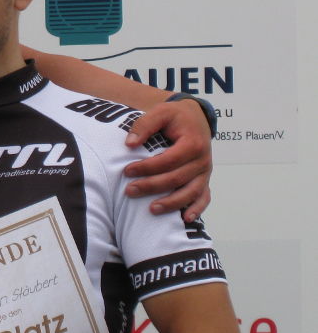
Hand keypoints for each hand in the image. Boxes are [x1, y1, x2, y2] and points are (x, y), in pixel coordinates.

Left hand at [123, 98, 212, 220]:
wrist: (196, 118)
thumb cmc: (176, 116)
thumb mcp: (160, 112)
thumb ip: (144, 125)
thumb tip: (129, 144)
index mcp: (193, 143)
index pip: (168, 160)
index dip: (147, 167)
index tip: (127, 171)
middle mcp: (202, 160)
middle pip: (176, 179)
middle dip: (151, 186)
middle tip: (129, 191)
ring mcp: (205, 172)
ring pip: (190, 192)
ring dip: (171, 203)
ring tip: (151, 209)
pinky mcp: (204, 180)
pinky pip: (204, 197)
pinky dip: (197, 209)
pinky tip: (185, 219)